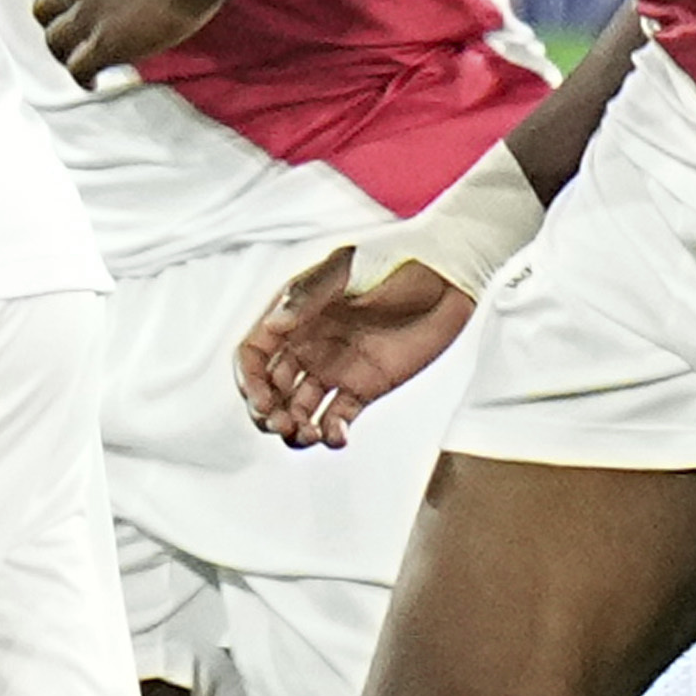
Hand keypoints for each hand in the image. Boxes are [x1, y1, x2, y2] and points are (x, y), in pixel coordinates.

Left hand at [33, 0, 223, 85]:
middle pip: (42, 9)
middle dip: (56, 22)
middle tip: (75, 34)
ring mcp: (86, 14)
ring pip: (54, 42)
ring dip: (67, 53)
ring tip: (83, 63)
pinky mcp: (104, 43)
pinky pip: (78, 68)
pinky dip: (84, 77)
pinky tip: (97, 80)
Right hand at [239, 244, 476, 447]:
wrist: (446, 275)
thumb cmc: (393, 259)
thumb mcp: (347, 269)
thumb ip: (309, 295)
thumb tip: (274, 325)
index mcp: (294, 316)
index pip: (254, 355)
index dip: (249, 381)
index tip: (262, 402)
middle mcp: (308, 346)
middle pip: (271, 390)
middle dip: (268, 414)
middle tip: (282, 425)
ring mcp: (335, 369)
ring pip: (299, 410)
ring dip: (295, 430)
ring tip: (308, 435)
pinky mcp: (365, 388)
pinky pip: (337, 418)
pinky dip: (331, 434)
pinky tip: (337, 436)